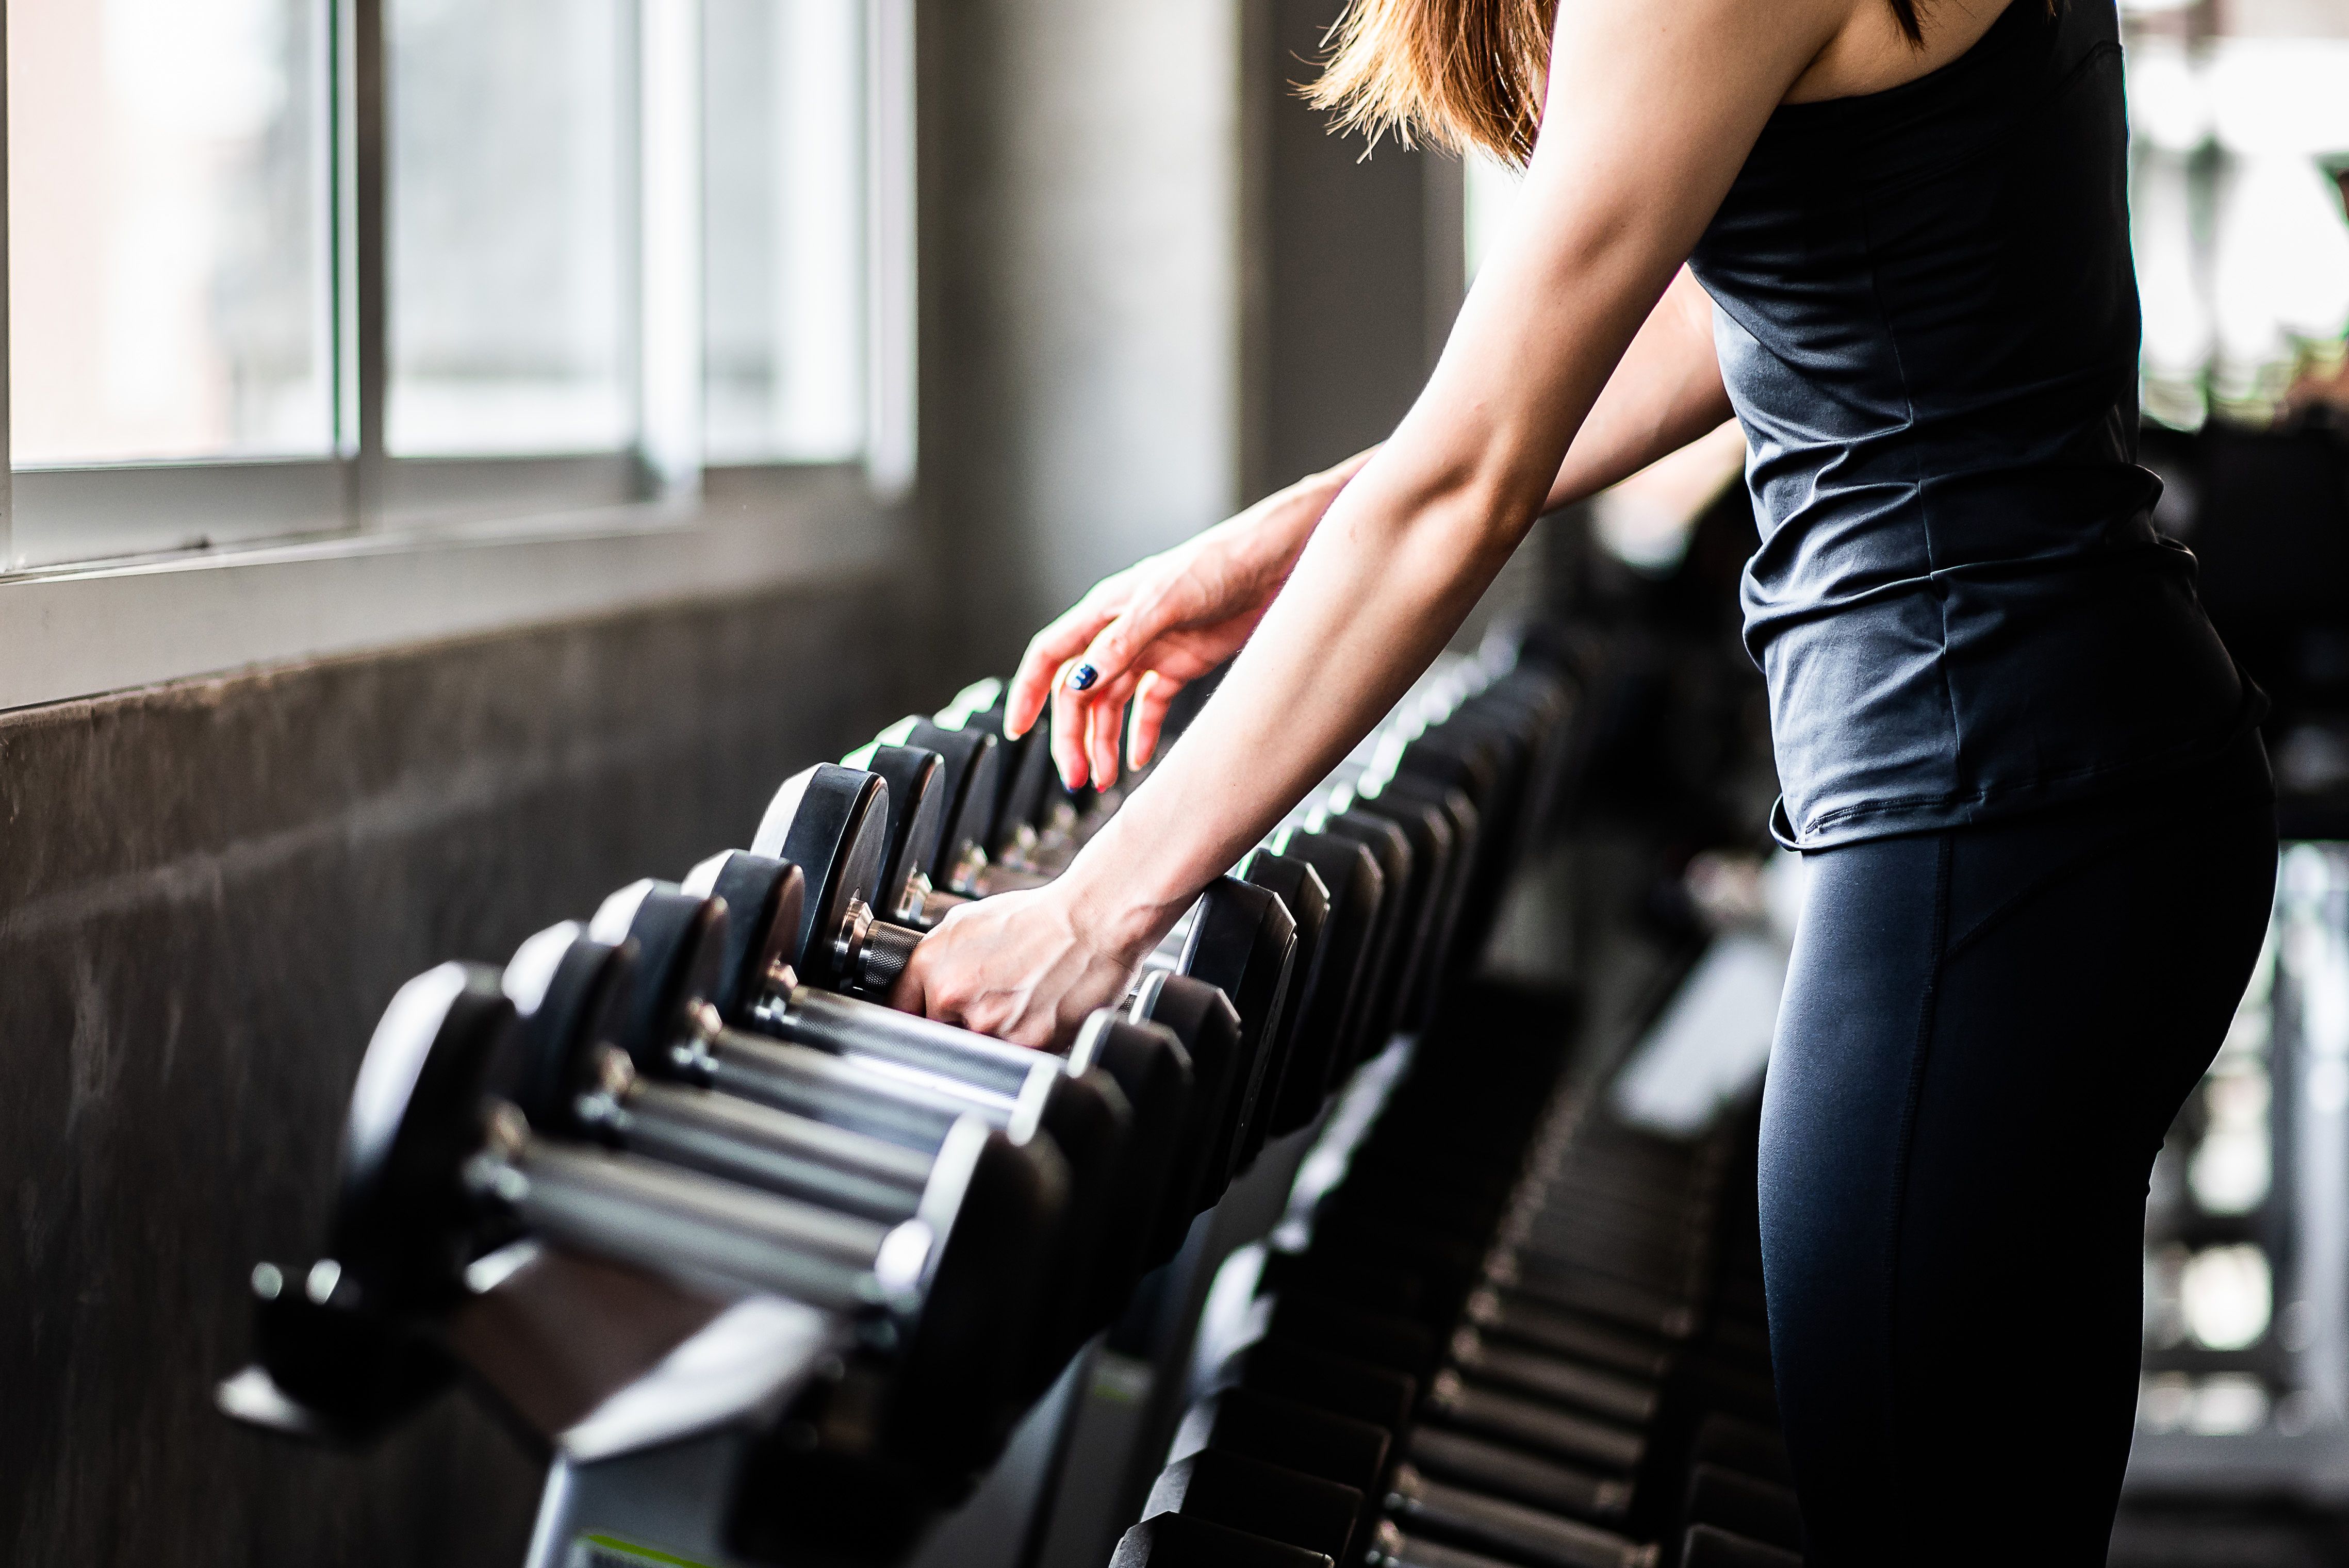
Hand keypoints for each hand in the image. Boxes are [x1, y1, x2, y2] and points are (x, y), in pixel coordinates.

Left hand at [887, 883, 1146, 1051]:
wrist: (1095, 919)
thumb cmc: (1040, 918)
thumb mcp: (968, 923)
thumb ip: (935, 961)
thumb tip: (914, 993)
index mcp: (932, 963)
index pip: (899, 1012)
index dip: (913, 1019)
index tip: (922, 1025)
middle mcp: (953, 994)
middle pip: (938, 1037)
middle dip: (959, 1028)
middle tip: (991, 1007)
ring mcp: (988, 1022)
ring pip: (976, 1052)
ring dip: (994, 1040)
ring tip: (1020, 1007)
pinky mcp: (1025, 1043)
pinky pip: (1012, 1060)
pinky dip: (1024, 1045)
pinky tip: (1039, 1014)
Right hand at [1004, 452, 1373, 790]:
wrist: (1281, 558)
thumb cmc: (1223, 562)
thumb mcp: (1167, 600)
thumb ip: (1123, 641)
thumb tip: (1080, 681)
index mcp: (1106, 610)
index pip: (1050, 656)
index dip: (1029, 693)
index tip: (1019, 732)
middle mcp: (1122, 632)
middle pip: (1079, 691)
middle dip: (1072, 736)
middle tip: (1078, 778)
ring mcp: (1152, 649)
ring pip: (1111, 705)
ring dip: (1103, 743)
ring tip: (1105, 781)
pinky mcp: (1182, 663)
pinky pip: (1149, 706)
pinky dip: (1139, 734)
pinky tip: (1137, 759)